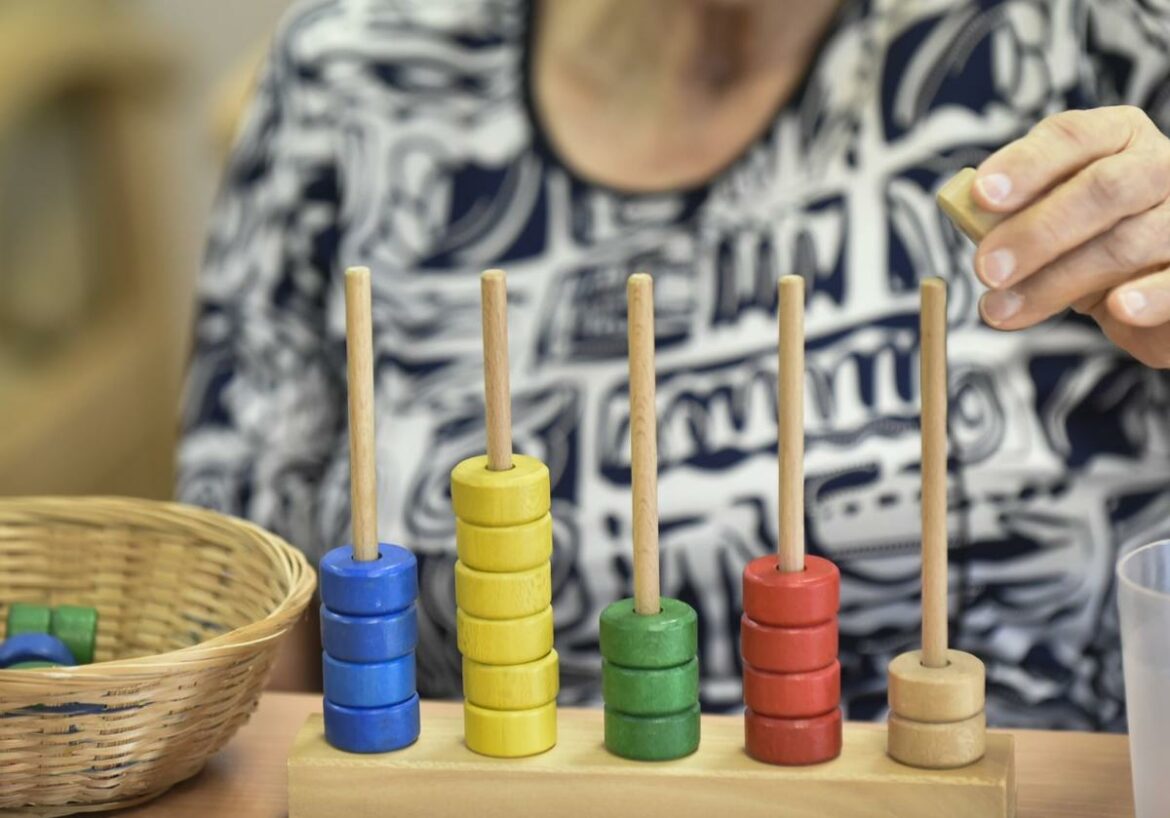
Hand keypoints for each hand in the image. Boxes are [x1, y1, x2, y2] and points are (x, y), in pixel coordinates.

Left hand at [970, 105, 1169, 367]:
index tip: (981, 195)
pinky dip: (1147, 296)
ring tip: (1002, 310)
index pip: (1071, 137)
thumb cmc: (1088, 244)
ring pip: (1127, 242)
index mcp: (1117, 138)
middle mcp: (1160, 167)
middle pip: (1102, 188)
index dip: (1025, 164)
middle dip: (1037, 231)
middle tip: (986, 269)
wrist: (1152, 293)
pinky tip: (1117, 308)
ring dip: (1056, 282)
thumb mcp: (1048, 223)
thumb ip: (1017, 216)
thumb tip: (971, 218)